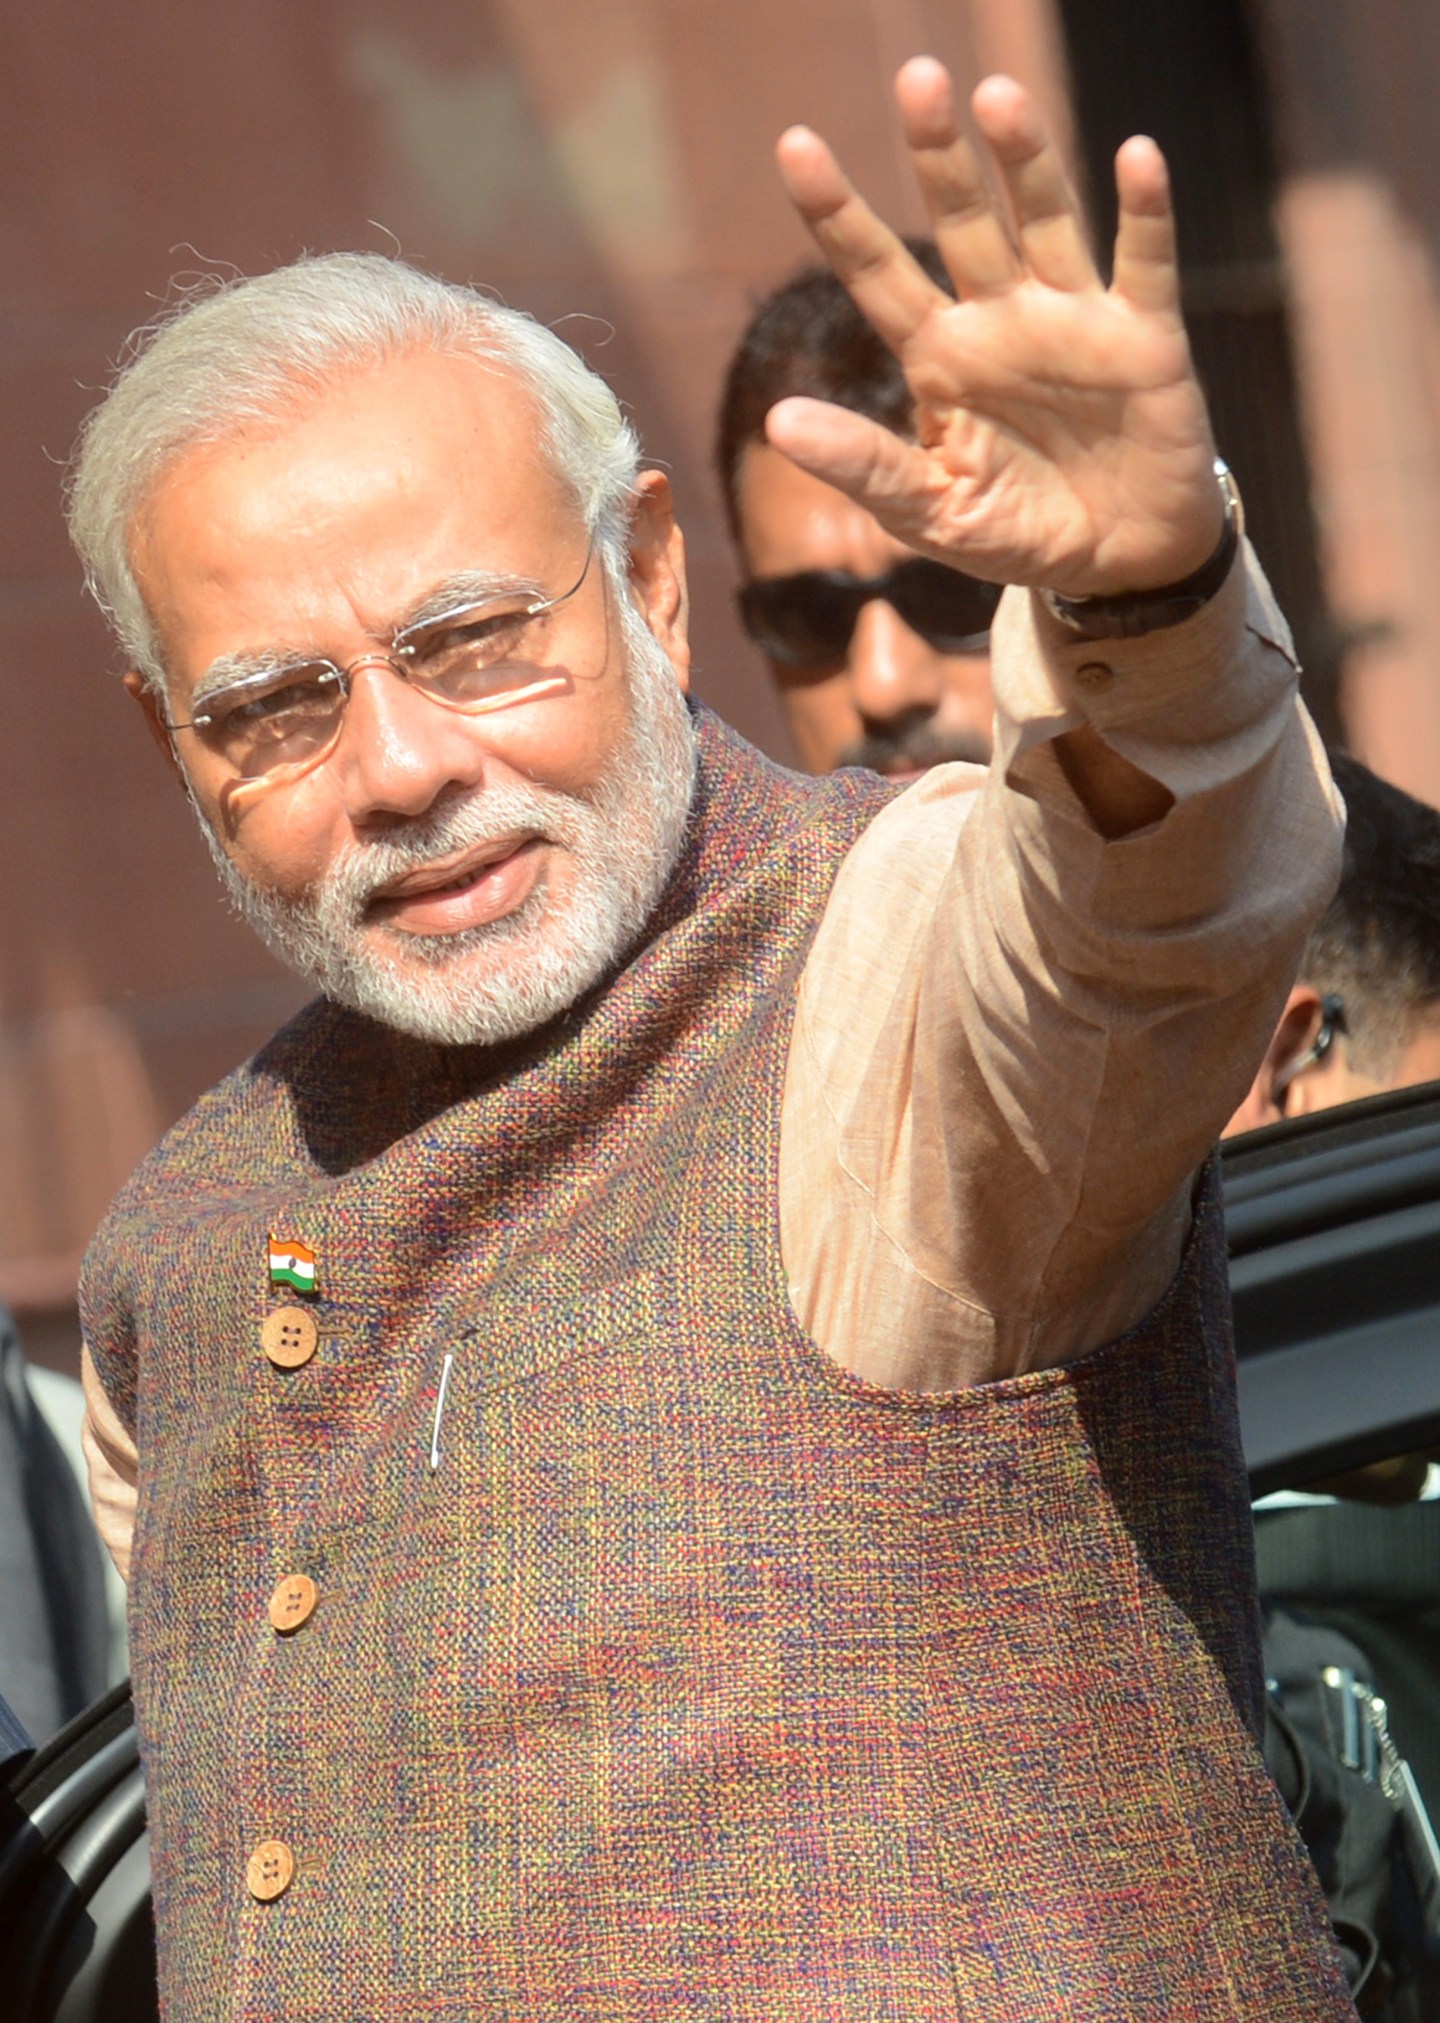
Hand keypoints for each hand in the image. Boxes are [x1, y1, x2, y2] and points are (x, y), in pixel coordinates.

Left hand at [771, 61, 1223, 598]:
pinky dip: (1144, 211)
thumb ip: (864, 466)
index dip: (837, 212)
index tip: (796, 144)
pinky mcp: (1145, 337)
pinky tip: (1136, 155)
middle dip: (939, 155)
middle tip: (917, 78)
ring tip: (997, 99)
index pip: (876, 272)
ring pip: (1045, 221)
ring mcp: (1073, 319)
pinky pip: (1144, 262)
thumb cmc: (1017, 531)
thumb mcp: (928, 512)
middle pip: (962, 221)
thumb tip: (777, 422)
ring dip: (1026, 161)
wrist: (1118, 563)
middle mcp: (1000, 319)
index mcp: (939, 357)